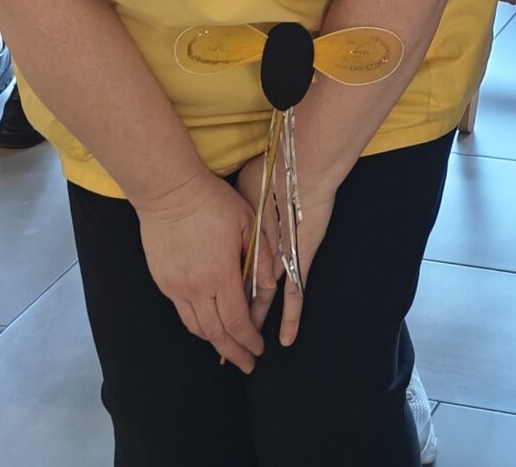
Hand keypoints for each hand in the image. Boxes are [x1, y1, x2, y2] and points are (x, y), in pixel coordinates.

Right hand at [134, 170, 265, 370]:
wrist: (168, 190)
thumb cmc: (211, 201)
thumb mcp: (247, 221)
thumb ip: (261, 256)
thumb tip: (270, 286)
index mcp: (221, 274)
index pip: (237, 321)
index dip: (249, 340)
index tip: (258, 349)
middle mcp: (196, 287)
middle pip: (216, 333)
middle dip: (234, 351)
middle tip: (246, 363)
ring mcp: (175, 286)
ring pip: (196, 327)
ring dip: (214, 341)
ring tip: (228, 348)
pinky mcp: (162, 280)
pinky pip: (181, 312)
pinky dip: (197, 324)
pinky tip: (207, 323)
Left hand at [234, 155, 337, 348]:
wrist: (301, 170)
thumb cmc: (273, 176)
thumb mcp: (247, 198)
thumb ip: (240, 221)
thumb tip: (225, 239)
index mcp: (244, 240)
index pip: (229, 278)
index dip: (223, 297)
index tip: (214, 314)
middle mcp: (260, 254)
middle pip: (241, 293)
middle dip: (233, 319)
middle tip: (227, 340)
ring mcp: (280, 258)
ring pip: (263, 298)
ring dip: (254, 320)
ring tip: (247, 345)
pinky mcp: (300, 259)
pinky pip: (294, 294)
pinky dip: (290, 315)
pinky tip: (286, 337)